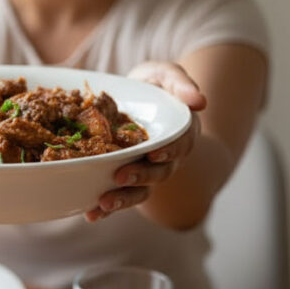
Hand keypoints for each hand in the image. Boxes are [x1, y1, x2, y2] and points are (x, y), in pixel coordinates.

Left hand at [85, 62, 206, 221]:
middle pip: (158, 172)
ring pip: (138, 190)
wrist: (133, 97)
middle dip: (140, 176)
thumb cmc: (153, 85)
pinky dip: (105, 208)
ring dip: (122, 200)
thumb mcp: (166, 75)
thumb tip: (199, 100)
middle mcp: (165, 158)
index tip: (154, 152)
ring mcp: (144, 171)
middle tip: (120, 176)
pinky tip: (90, 214)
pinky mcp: (123, 178)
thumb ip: (180, 83)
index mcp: (179, 133)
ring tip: (102, 204)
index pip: (179, 144)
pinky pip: (117, 195)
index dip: (168, 150)